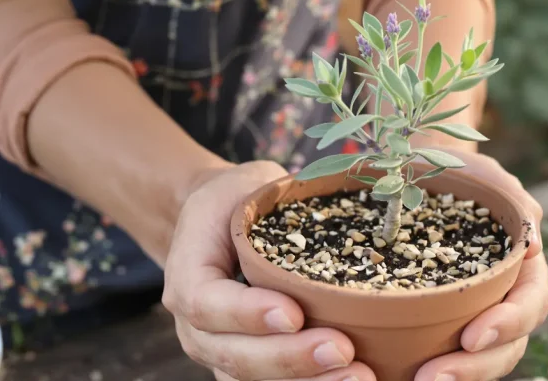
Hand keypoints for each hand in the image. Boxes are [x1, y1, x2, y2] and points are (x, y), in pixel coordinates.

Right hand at [161, 161, 375, 380]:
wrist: (220, 225)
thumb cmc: (241, 200)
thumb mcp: (250, 186)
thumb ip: (276, 201)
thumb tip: (339, 204)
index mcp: (189, 275)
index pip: (206, 304)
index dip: (246, 314)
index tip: (294, 313)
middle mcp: (196, 325)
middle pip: (232, 355)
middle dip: (289, 359)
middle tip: (342, 350)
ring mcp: (219, 350)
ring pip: (252, 380)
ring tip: (358, 375)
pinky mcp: (247, 364)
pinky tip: (351, 379)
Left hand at [415, 149, 547, 380]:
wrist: (425, 172)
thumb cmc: (462, 171)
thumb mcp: (487, 175)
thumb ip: (514, 201)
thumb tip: (535, 246)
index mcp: (524, 267)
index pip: (531, 304)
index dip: (509, 324)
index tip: (473, 337)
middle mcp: (505, 296)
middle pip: (507, 345)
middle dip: (476, 367)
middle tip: (434, 378)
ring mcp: (476, 311)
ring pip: (480, 358)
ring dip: (456, 375)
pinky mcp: (444, 318)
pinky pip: (445, 349)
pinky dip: (431, 363)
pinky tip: (401, 373)